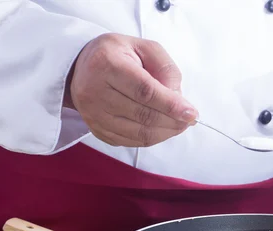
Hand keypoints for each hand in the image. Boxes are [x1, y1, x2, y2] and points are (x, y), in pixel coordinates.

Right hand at [65, 33, 197, 146]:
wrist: (81, 67)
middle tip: (189, 120)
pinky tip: (162, 129)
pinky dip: (151, 138)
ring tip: (179, 125)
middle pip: (143, 115)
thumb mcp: (144, 48)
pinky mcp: (96, 129)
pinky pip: (130, 141)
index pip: (144, 91)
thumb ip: (165, 68)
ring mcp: (93, 114)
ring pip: (138, 133)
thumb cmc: (118, 55)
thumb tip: (178, 98)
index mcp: (107, 64)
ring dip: (165, 133)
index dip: (171, 105)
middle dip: (173, 121)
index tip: (191, 113)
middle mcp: (95, 91)